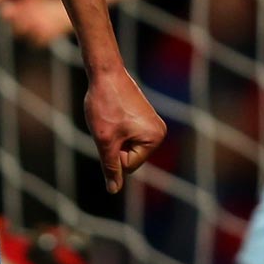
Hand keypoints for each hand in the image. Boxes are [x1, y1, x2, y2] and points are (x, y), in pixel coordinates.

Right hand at [0, 0, 73, 44]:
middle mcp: (21, 6)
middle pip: (7, 14)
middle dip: (8, 14)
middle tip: (10, 12)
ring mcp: (33, 20)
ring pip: (19, 30)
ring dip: (21, 27)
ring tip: (28, 21)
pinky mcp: (48, 32)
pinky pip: (38, 39)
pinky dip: (38, 35)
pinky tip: (43, 28)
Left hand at [85, 64, 164, 194]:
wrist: (105, 73)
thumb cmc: (105, 105)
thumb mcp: (105, 141)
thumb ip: (111, 167)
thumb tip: (114, 190)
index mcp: (154, 139)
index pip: (129, 165)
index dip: (113, 152)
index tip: (112, 129)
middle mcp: (159, 132)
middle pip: (130, 157)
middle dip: (114, 145)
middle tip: (110, 123)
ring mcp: (153, 124)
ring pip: (126, 147)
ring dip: (114, 137)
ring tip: (111, 117)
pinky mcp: (144, 118)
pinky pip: (127, 136)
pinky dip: (116, 129)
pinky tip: (114, 113)